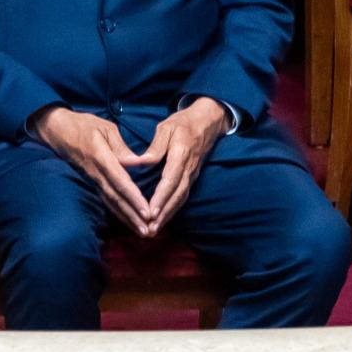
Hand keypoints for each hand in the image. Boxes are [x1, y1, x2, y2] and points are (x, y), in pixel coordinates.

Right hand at [32, 106, 153, 231]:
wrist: (55, 129)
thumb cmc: (82, 124)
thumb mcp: (104, 127)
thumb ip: (120, 146)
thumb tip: (136, 162)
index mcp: (100, 157)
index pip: (119, 181)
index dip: (133, 198)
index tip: (146, 212)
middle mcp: (95, 172)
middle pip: (115, 198)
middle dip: (132, 216)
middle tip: (148, 231)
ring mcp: (91, 179)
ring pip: (110, 202)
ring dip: (126, 218)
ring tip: (141, 232)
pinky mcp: (91, 181)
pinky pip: (105, 199)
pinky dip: (118, 212)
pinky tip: (128, 221)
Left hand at [125, 98, 228, 236]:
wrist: (208, 122)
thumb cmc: (183, 123)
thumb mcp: (167, 127)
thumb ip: (156, 146)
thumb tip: (144, 161)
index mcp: (181, 154)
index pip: (171, 180)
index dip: (161, 197)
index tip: (152, 212)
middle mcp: (189, 168)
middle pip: (177, 195)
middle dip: (164, 214)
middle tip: (150, 229)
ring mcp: (192, 174)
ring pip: (181, 198)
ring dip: (169, 215)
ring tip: (155, 229)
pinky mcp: (192, 177)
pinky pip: (183, 195)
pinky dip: (173, 209)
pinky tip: (164, 219)